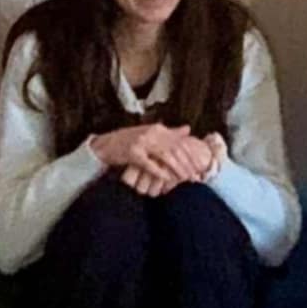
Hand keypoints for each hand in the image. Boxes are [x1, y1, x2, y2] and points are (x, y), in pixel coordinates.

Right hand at [91, 121, 208, 183]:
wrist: (106, 144)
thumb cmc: (130, 141)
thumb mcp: (151, 133)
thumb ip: (170, 132)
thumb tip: (188, 129)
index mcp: (158, 129)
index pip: (180, 142)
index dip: (191, 156)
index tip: (200, 168)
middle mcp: (151, 133)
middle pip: (175, 149)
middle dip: (187, 164)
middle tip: (195, 177)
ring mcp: (141, 142)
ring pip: (165, 155)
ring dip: (177, 168)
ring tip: (184, 179)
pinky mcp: (132, 152)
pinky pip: (148, 163)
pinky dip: (159, 171)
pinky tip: (167, 178)